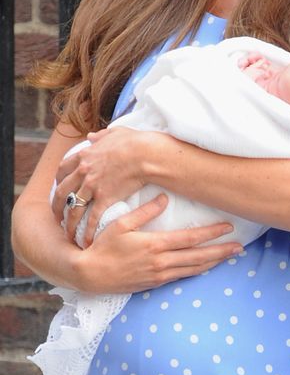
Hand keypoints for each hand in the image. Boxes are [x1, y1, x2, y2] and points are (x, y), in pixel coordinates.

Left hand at [52, 126, 160, 243]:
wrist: (146, 154)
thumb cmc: (135, 142)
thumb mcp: (114, 133)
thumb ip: (100, 136)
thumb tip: (91, 136)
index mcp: (84, 156)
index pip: (63, 170)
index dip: (59, 181)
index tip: (60, 189)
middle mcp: (83, 172)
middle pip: (61, 192)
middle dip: (57, 207)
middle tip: (57, 217)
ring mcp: (92, 187)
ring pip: (73, 209)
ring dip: (69, 223)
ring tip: (68, 234)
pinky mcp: (104, 199)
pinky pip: (92, 219)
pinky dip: (88, 231)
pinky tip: (86, 241)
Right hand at [73, 194, 242, 292]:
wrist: (88, 275)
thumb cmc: (102, 246)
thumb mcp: (120, 224)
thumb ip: (144, 211)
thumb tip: (163, 198)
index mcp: (155, 245)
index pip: (191, 238)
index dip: (212, 233)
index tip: (228, 228)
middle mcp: (161, 262)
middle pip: (198, 257)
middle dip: (221, 251)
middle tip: (240, 247)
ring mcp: (159, 275)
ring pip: (193, 269)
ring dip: (213, 263)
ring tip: (229, 257)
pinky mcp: (155, 284)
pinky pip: (182, 277)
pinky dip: (197, 271)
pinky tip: (206, 267)